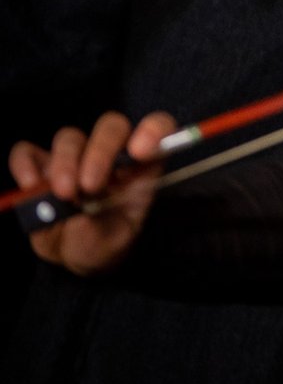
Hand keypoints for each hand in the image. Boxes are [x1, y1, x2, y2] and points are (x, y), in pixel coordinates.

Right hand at [8, 110, 174, 274]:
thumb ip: (101, 228)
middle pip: (111, 127)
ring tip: (64, 195)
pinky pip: (27, 151)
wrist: (72, 256)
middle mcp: (109, 155)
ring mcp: (74, 158)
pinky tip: (30, 185)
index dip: (153, 130)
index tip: (140, 151)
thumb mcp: (112, 243)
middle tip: (90, 185)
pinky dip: (25, 163)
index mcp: (140, 166)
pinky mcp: (40, 167)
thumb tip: (81, 215)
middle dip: (100, 151)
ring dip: (65, 163)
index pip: (158, 129)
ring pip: (70, 137)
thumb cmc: (102, 243)